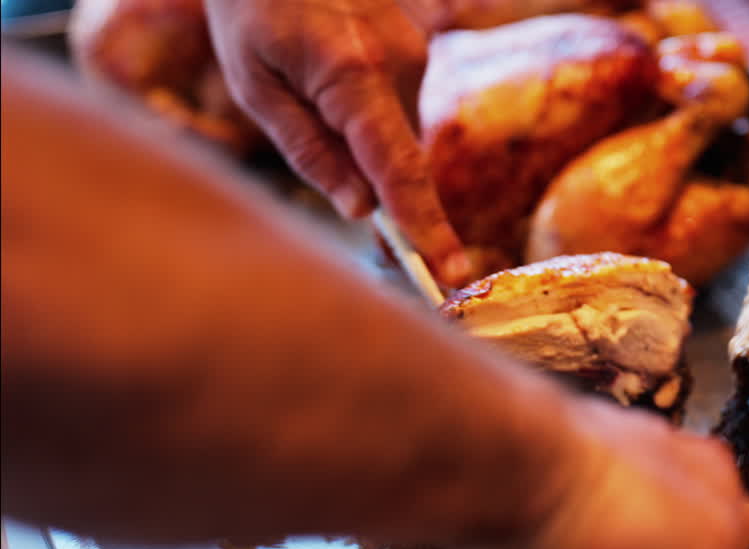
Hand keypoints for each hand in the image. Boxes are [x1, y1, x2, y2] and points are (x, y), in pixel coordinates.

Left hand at [203, 0, 470, 284]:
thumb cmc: (250, 9)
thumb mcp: (255, 86)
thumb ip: (309, 152)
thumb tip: (360, 210)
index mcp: (354, 73)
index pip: (398, 168)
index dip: (424, 226)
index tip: (448, 272)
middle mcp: (401, 61)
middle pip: (400, 155)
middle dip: (370, 178)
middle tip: (322, 152)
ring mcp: (417, 48)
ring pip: (399, 131)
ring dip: (362, 136)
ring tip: (305, 82)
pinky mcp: (420, 42)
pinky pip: (400, 103)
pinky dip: (368, 110)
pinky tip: (328, 71)